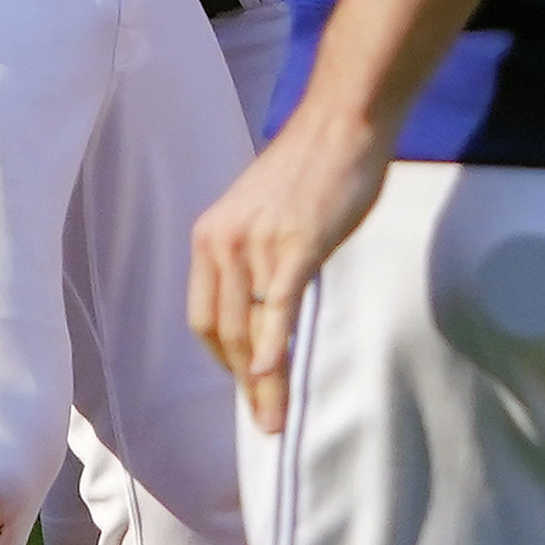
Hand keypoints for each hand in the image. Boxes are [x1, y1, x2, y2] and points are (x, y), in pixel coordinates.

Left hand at [187, 104, 391, 433]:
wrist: (341, 125)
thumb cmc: (310, 170)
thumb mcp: (261, 216)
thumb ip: (253, 258)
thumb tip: (262, 304)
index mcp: (210, 238)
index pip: (204, 317)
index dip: (222, 357)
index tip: (245, 383)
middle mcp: (223, 243)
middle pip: (224, 332)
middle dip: (243, 384)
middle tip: (265, 420)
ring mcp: (258, 244)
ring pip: (250, 328)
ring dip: (262, 382)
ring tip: (275, 418)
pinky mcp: (297, 244)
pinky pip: (279, 304)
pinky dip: (273, 343)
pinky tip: (271, 375)